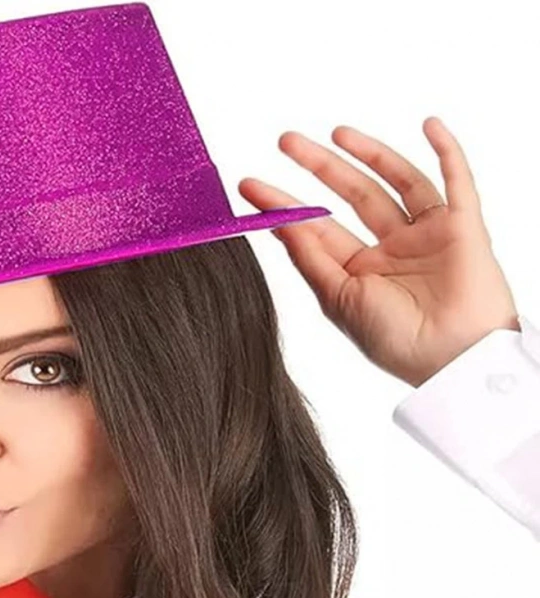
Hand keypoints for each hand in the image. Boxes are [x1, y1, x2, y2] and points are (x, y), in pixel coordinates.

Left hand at [237, 116, 518, 387]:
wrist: (449, 358)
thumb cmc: (393, 340)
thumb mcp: (338, 297)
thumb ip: (309, 257)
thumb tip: (277, 223)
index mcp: (358, 271)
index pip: (317, 227)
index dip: (284, 206)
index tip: (248, 186)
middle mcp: (391, 249)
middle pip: (352, 195)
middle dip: (319, 168)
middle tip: (285, 142)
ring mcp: (426, 235)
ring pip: (396, 181)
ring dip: (369, 154)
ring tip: (336, 133)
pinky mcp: (462, 226)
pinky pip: (456, 180)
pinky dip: (447, 151)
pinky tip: (428, 126)